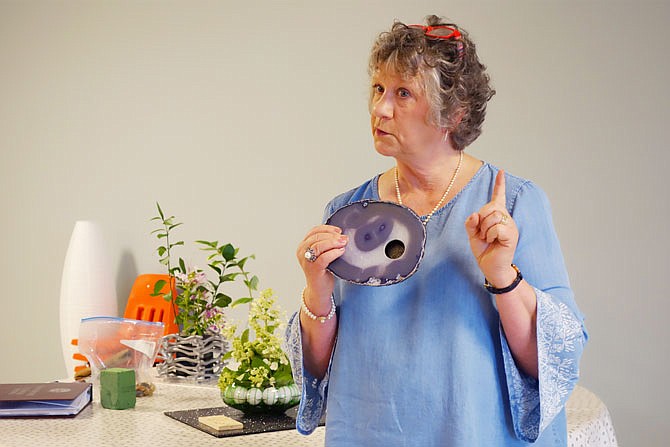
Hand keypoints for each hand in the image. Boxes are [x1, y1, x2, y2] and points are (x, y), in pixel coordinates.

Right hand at [296, 224, 347, 301]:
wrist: (319, 290)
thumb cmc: (322, 272)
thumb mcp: (322, 254)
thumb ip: (326, 244)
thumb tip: (341, 235)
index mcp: (302, 246)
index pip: (313, 231)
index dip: (327, 229)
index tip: (338, 231)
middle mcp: (302, 252)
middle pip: (316, 237)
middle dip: (332, 235)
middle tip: (344, 238)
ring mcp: (306, 261)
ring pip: (319, 245)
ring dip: (333, 242)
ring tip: (343, 243)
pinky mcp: (313, 269)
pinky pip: (324, 257)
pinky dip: (334, 252)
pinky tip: (341, 251)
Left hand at [465, 170, 518, 286]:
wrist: (491, 267)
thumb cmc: (484, 250)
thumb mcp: (472, 234)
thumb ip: (471, 222)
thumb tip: (475, 214)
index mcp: (497, 216)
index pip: (499, 196)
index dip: (499, 184)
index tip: (501, 172)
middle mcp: (506, 218)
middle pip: (490, 207)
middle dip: (480, 220)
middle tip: (483, 234)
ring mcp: (510, 226)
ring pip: (493, 216)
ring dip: (485, 229)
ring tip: (488, 239)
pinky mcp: (511, 235)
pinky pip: (496, 227)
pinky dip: (490, 235)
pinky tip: (493, 242)